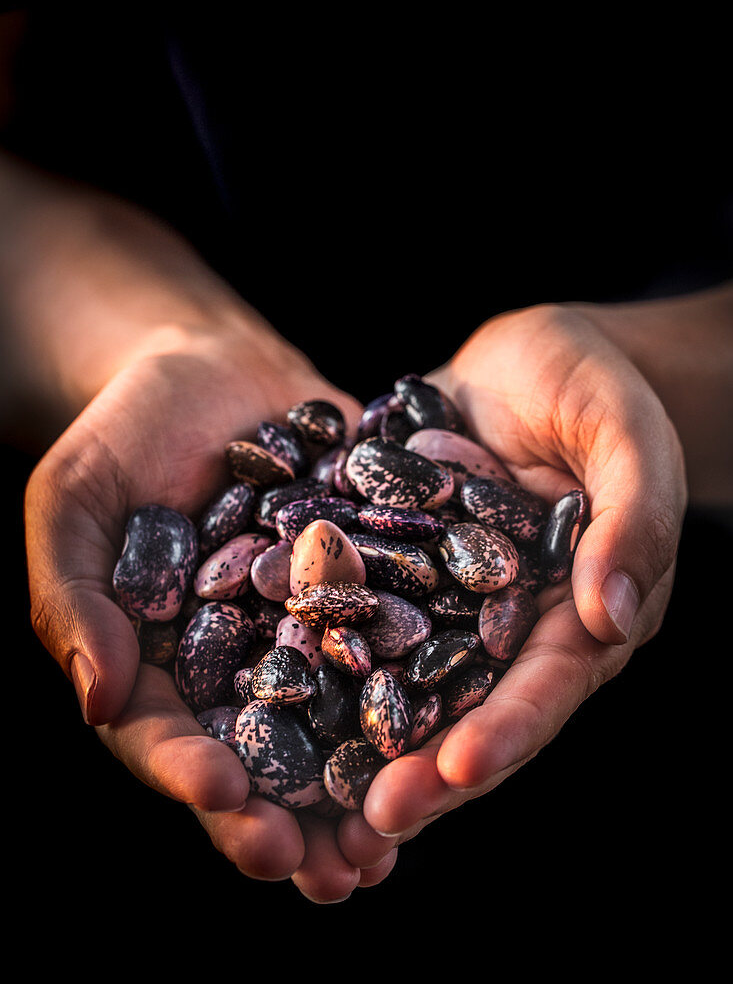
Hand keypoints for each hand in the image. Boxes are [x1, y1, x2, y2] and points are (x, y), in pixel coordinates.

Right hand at [23, 324, 397, 900]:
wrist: (210, 370)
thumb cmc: (121, 435)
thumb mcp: (73, 503)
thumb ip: (73, 598)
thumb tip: (99, 699)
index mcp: (162, 669)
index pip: (168, 740)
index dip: (193, 778)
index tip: (226, 800)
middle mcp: (243, 668)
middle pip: (265, 762)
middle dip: (294, 822)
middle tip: (330, 873)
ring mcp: (312, 633)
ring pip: (342, 725)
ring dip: (368, 788)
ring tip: (397, 841)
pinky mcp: (371, 589)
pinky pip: (400, 643)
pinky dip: (425, 689)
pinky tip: (458, 724)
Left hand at [355, 302, 686, 838]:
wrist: (529, 353)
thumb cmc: (599, 388)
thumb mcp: (629, 438)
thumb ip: (633, 520)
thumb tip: (613, 617)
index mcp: (576, 614)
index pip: (546, 686)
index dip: (508, 732)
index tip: (459, 770)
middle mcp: (505, 623)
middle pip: (468, 707)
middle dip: (424, 764)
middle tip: (372, 820)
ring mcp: (442, 598)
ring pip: (400, 677)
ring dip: (359, 732)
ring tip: (310, 787)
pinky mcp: (392, 563)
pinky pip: (353, 609)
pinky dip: (316, 646)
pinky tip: (266, 677)